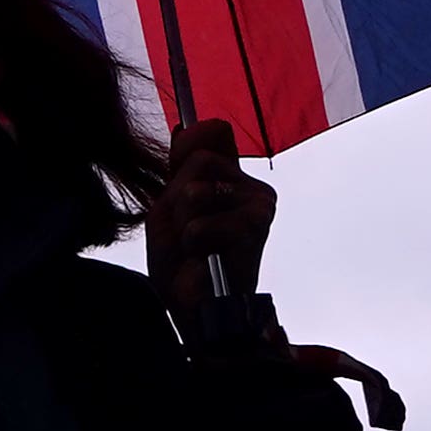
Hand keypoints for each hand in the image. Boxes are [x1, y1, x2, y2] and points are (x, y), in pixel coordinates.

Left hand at [145, 120, 276, 310]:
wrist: (197, 308)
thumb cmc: (183, 260)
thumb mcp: (170, 205)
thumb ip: (182, 165)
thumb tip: (190, 122)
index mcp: (232, 178)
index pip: (211, 132)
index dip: (186, 152)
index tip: (180, 188)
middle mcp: (253, 186)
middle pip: (198, 159)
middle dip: (177, 199)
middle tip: (188, 231)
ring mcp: (260, 202)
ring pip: (195, 190)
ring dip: (183, 223)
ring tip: (196, 246)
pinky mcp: (257, 224)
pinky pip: (201, 222)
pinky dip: (192, 243)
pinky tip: (206, 259)